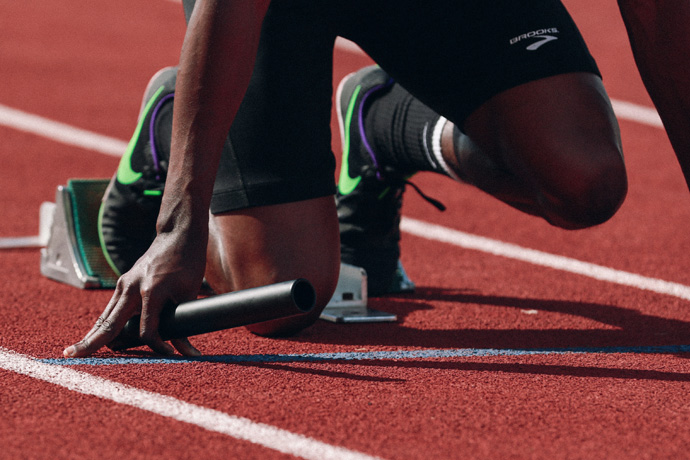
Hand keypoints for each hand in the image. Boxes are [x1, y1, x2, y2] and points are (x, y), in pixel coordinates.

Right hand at [63, 230, 206, 357]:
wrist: (178, 236)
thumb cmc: (188, 263)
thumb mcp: (189, 293)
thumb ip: (183, 322)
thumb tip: (185, 350)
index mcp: (151, 291)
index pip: (147, 331)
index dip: (158, 346)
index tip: (171, 354)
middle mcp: (132, 287)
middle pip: (109, 323)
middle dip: (92, 342)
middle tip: (71, 356)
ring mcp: (124, 284)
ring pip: (105, 316)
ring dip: (92, 335)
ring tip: (74, 352)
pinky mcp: (124, 283)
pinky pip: (111, 308)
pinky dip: (103, 324)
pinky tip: (93, 337)